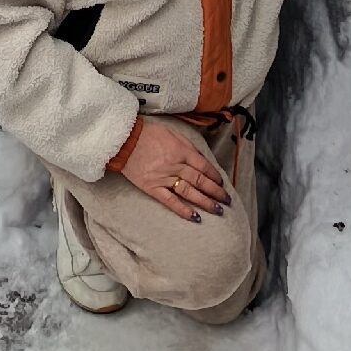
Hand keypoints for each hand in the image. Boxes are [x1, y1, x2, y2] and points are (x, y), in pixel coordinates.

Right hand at [117, 117, 231, 219]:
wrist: (124, 140)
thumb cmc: (148, 134)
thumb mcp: (173, 133)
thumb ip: (188, 147)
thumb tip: (202, 160)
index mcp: (182, 150)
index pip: (204, 166)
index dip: (215, 176)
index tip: (222, 183)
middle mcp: (175, 165)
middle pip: (200, 181)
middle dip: (216, 192)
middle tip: (226, 200)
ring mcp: (164, 178)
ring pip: (189, 192)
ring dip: (205, 202)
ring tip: (218, 210)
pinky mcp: (152, 187)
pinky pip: (171, 201)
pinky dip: (183, 210)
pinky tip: (195, 217)